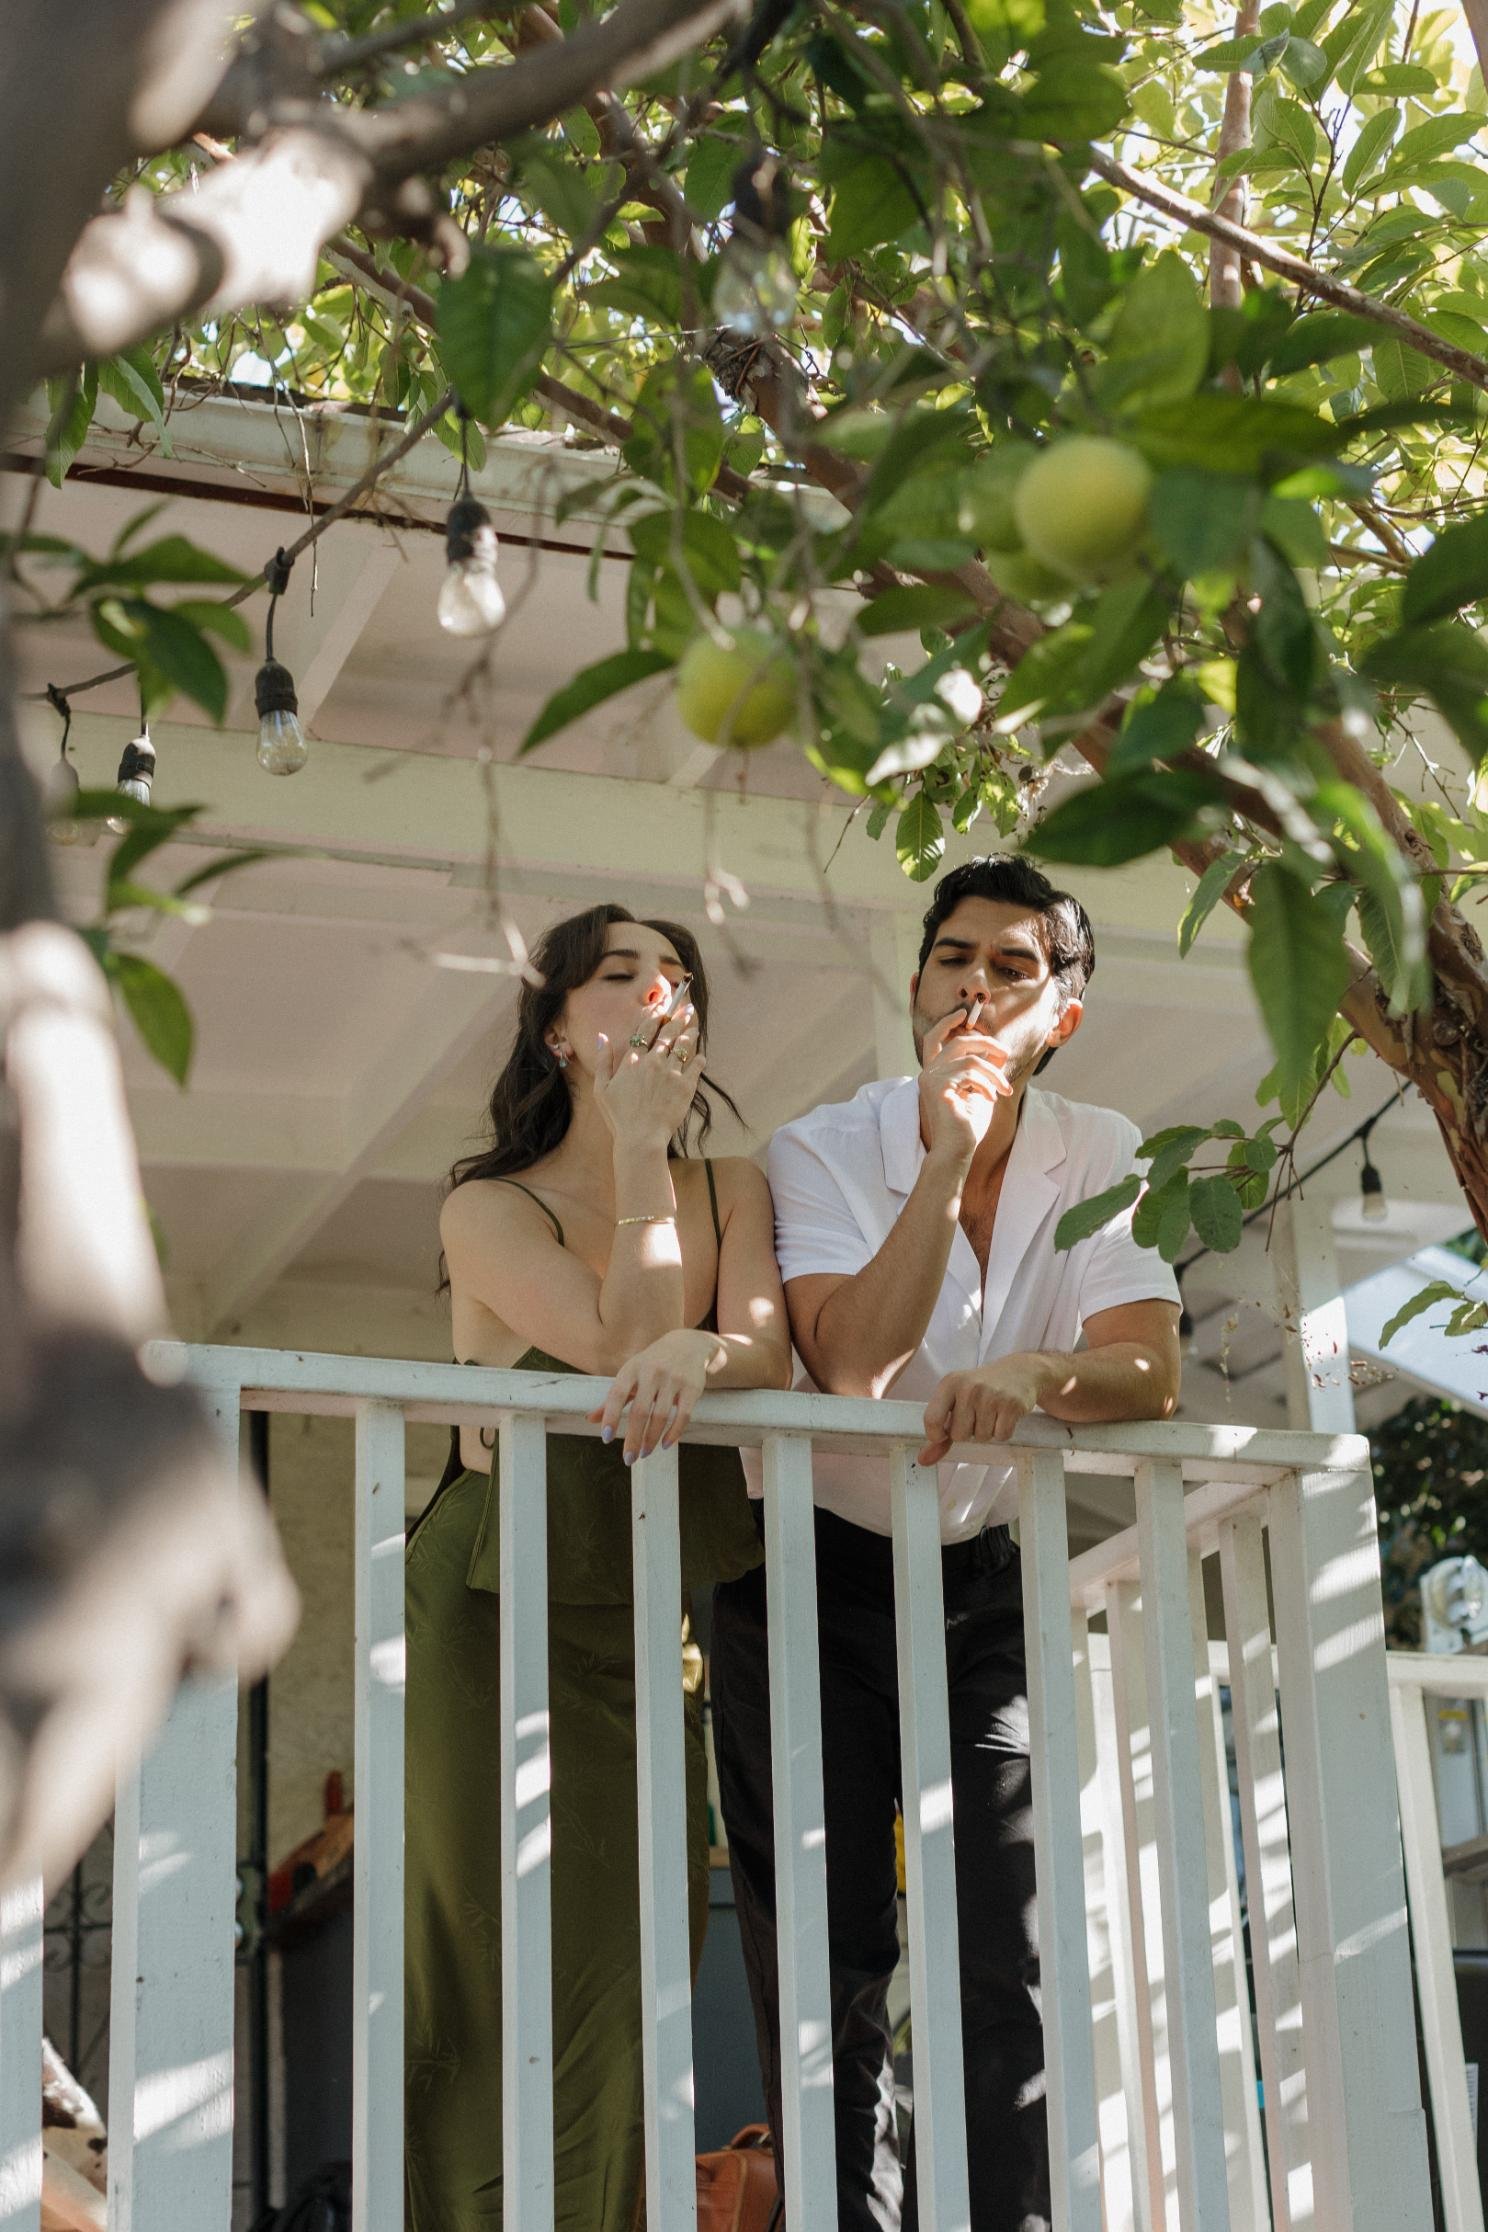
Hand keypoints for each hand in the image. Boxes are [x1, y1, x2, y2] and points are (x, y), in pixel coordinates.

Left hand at [589, 1328, 725, 1462]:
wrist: (688, 1345)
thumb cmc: (652, 1364)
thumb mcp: (631, 1375)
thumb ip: (612, 1399)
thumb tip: (590, 1420)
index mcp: (632, 1369)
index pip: (618, 1394)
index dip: (611, 1416)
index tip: (607, 1438)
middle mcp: (652, 1372)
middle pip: (640, 1411)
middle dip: (633, 1438)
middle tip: (628, 1459)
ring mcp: (673, 1379)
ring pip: (661, 1416)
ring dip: (651, 1439)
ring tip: (644, 1453)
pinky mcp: (692, 1387)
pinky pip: (683, 1415)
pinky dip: (674, 1433)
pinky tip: (665, 1444)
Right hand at [592, 1003, 702, 1150]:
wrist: (641, 1138)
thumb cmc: (619, 1116)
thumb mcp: (602, 1088)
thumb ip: (603, 1060)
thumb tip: (602, 1036)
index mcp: (634, 1060)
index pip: (646, 1030)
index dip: (655, 1015)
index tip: (661, 1005)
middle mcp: (654, 1062)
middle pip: (668, 1033)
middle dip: (678, 1017)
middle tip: (687, 1007)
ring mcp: (671, 1073)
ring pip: (684, 1046)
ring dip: (689, 1034)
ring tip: (694, 1026)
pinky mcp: (686, 1087)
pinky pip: (696, 1066)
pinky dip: (699, 1059)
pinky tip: (701, 1056)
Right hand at [917, 1008, 1012, 1165]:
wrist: (956, 1151)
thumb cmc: (966, 1127)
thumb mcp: (979, 1092)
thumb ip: (984, 1071)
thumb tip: (998, 1051)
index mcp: (934, 1073)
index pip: (935, 1039)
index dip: (948, 1023)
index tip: (964, 1013)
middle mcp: (928, 1072)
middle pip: (958, 1041)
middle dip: (986, 1043)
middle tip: (1005, 1053)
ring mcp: (931, 1079)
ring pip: (971, 1059)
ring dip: (994, 1074)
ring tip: (1004, 1090)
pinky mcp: (938, 1087)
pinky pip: (971, 1073)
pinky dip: (987, 1084)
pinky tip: (991, 1098)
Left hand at [917, 1353, 1055, 1465]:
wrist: (1019, 1371)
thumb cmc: (980, 1389)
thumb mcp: (956, 1400)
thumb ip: (939, 1431)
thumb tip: (924, 1460)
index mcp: (949, 1383)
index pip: (932, 1419)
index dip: (936, 1435)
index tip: (944, 1433)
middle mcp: (969, 1387)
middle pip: (959, 1435)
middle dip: (968, 1432)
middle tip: (977, 1415)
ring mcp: (991, 1395)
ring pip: (981, 1437)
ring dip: (987, 1432)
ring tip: (992, 1413)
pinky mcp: (1012, 1405)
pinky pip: (1001, 1436)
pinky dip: (1003, 1432)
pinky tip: (1004, 1416)